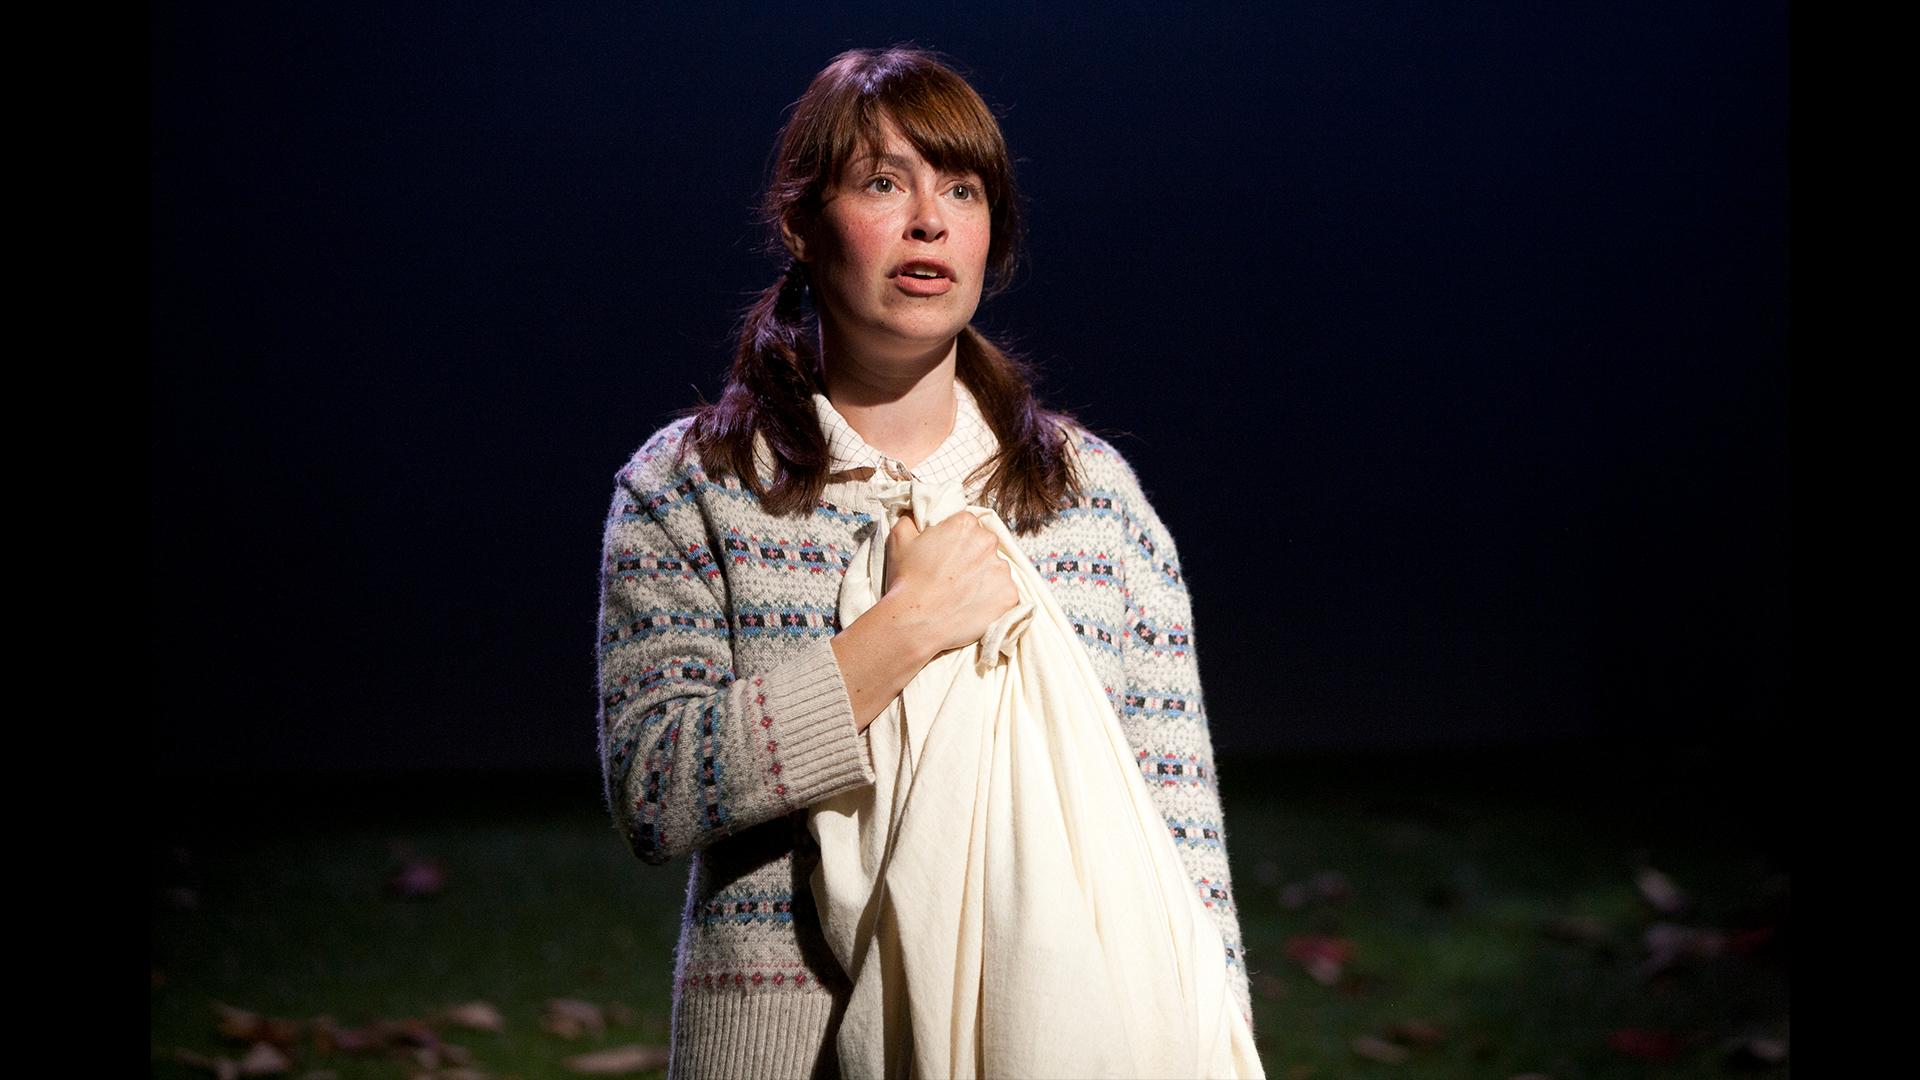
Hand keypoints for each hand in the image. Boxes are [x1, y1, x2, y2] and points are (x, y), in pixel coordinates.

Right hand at [884, 510, 1020, 655]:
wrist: (915, 621)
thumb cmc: (907, 580)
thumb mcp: (899, 539)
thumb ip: (911, 519)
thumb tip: (916, 515)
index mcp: (965, 524)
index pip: (968, 526)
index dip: (956, 542)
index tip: (946, 557)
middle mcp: (988, 542)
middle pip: (985, 546)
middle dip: (973, 558)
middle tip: (954, 577)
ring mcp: (1002, 570)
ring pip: (996, 570)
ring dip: (984, 579)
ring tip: (963, 595)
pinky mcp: (1009, 596)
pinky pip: (1005, 594)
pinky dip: (994, 601)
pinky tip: (974, 607)